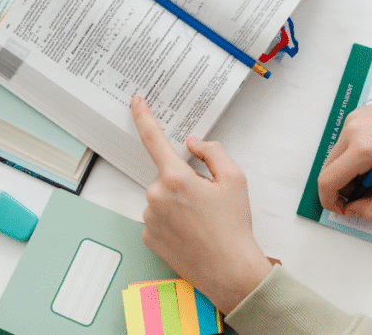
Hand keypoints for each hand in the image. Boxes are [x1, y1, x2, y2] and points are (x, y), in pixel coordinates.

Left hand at [130, 95, 271, 314]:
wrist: (229, 270)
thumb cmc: (234, 226)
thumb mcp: (235, 179)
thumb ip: (212, 151)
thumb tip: (192, 144)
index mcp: (176, 178)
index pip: (153, 139)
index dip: (143, 116)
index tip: (136, 101)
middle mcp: (156, 196)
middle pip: (167, 175)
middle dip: (184, 181)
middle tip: (208, 201)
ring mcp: (149, 218)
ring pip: (161, 197)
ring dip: (177, 202)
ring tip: (202, 221)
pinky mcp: (147, 237)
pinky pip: (157, 218)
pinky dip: (171, 220)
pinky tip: (190, 232)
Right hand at [317, 87, 371, 222]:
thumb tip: (353, 210)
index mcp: (362, 149)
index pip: (328, 181)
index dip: (330, 201)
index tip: (344, 209)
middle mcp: (352, 130)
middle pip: (328, 168)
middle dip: (341, 188)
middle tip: (364, 195)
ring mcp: (354, 119)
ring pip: (335, 156)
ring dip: (348, 172)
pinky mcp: (359, 114)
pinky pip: (345, 142)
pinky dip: (353, 156)